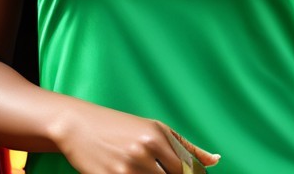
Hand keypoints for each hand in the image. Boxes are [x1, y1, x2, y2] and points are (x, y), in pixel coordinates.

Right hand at [54, 100, 219, 173]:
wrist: (77, 125)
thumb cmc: (120, 127)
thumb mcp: (156, 129)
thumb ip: (187, 148)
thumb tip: (216, 161)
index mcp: (158, 136)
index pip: (186, 170)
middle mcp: (143, 152)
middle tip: (158, 170)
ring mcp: (124, 169)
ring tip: (144, 170)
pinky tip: (130, 173)